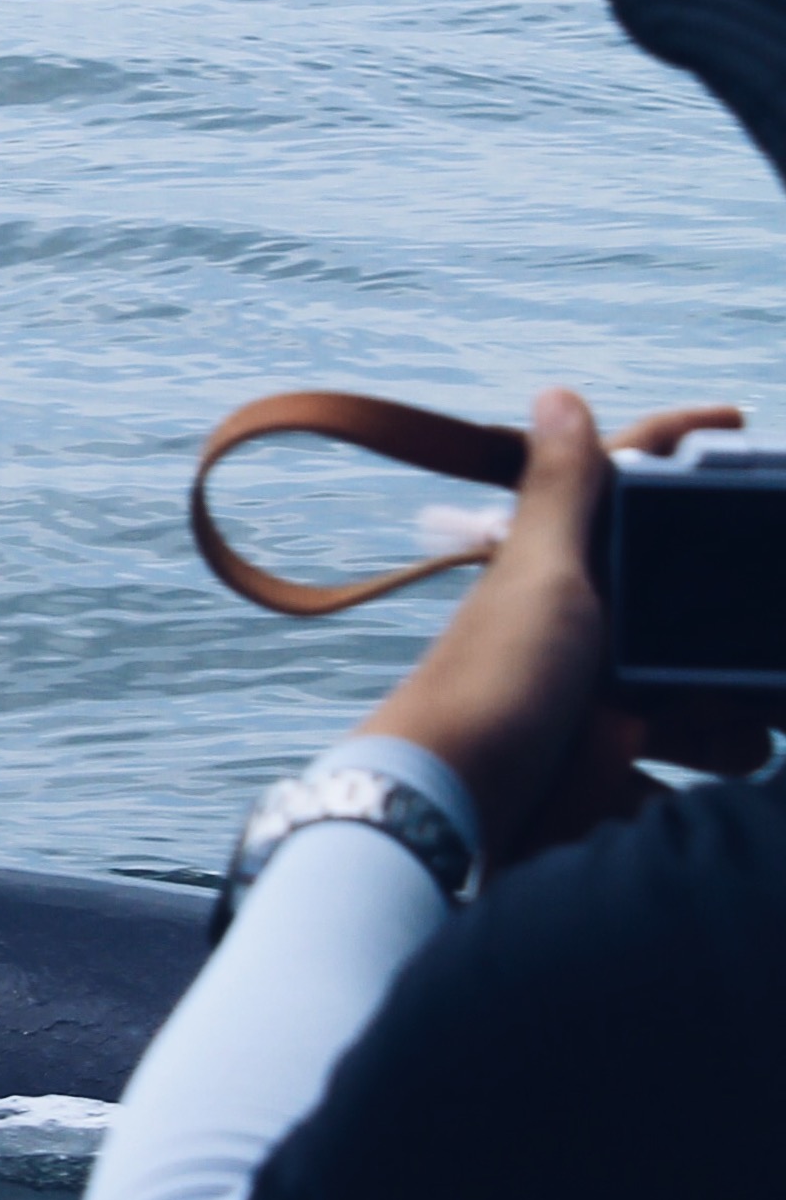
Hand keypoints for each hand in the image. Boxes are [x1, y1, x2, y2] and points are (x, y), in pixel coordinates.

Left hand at [357, 391, 764, 870]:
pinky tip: (713, 807)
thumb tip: (558, 392)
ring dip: (726, 721)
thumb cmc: (494, 685)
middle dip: (729, 637)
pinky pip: (663, 771)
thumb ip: (562, 493)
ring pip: (690, 695)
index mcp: (560, 569)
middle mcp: (571, 624)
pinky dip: (690, 779)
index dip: (676, 447)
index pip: (626, 490)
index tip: (736, 419)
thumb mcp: (542, 578)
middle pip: (678, 609)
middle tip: (772, 669)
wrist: (445, 806)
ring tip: (755, 737)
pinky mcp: (591, 766)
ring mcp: (582, 696)